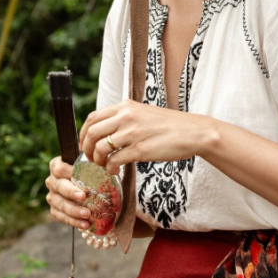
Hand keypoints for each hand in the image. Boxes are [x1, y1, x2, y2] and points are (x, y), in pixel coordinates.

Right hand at [44, 155, 91, 231]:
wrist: (86, 186)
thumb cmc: (88, 171)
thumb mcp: (89, 162)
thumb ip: (92, 159)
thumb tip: (101, 158)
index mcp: (56, 166)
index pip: (58, 168)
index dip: (67, 171)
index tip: (77, 174)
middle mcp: (52, 181)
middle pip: (59, 186)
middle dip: (71, 192)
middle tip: (83, 196)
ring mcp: (52, 197)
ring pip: (60, 204)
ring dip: (74, 210)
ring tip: (87, 215)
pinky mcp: (55, 210)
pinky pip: (61, 217)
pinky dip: (73, 221)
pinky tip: (85, 224)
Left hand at [79, 99, 216, 175]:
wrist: (194, 132)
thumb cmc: (170, 126)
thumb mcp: (143, 114)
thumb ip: (125, 119)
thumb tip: (106, 132)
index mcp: (126, 106)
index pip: (93, 118)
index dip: (84, 134)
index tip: (86, 144)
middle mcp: (126, 117)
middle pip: (92, 133)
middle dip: (87, 149)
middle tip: (91, 159)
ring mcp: (133, 133)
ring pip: (101, 148)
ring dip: (98, 160)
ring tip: (105, 166)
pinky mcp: (140, 150)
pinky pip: (115, 161)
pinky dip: (111, 168)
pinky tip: (116, 171)